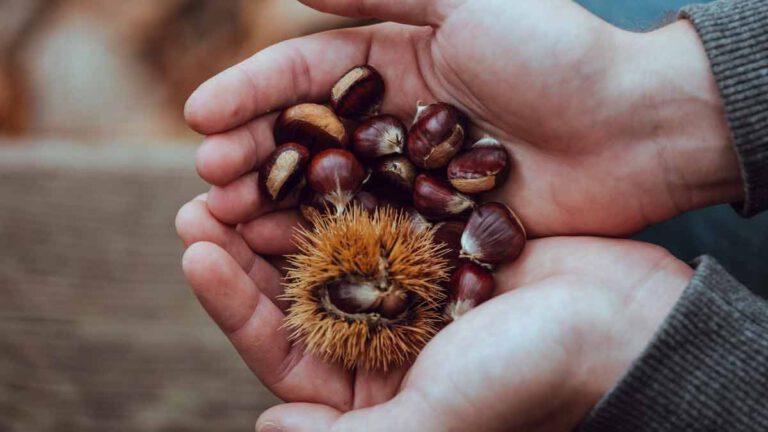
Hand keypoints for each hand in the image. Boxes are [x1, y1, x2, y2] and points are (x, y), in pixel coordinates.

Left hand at [175, 197, 691, 430]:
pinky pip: (374, 216)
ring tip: (237, 175)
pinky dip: (341, 191)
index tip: (196, 252)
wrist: (625, 324)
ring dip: (283, 215)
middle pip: (297, 297)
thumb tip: (269, 427)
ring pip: (328, 251)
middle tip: (199, 204)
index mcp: (376, 393)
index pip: (285, 351)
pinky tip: (310, 160)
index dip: (234, 305)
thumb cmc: (532, 379)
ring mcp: (412, 292)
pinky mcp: (439, 247)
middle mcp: (386, 344)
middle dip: (246, 252)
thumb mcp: (436, 419)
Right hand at [184, 0, 740, 237]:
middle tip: (204, 180)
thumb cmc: (555, 56)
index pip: (305, 76)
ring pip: (329, 190)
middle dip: (250, 155)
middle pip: (306, 138)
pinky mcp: (438, 223)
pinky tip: (285, 256)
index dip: (249, 92)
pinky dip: (328, 242)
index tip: (198, 118)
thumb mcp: (467, 0)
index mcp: (397, 63)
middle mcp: (396, 122)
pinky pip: (372, 232)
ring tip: (223, 221)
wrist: (635, 128)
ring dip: (274, 204)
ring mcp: (414, 177)